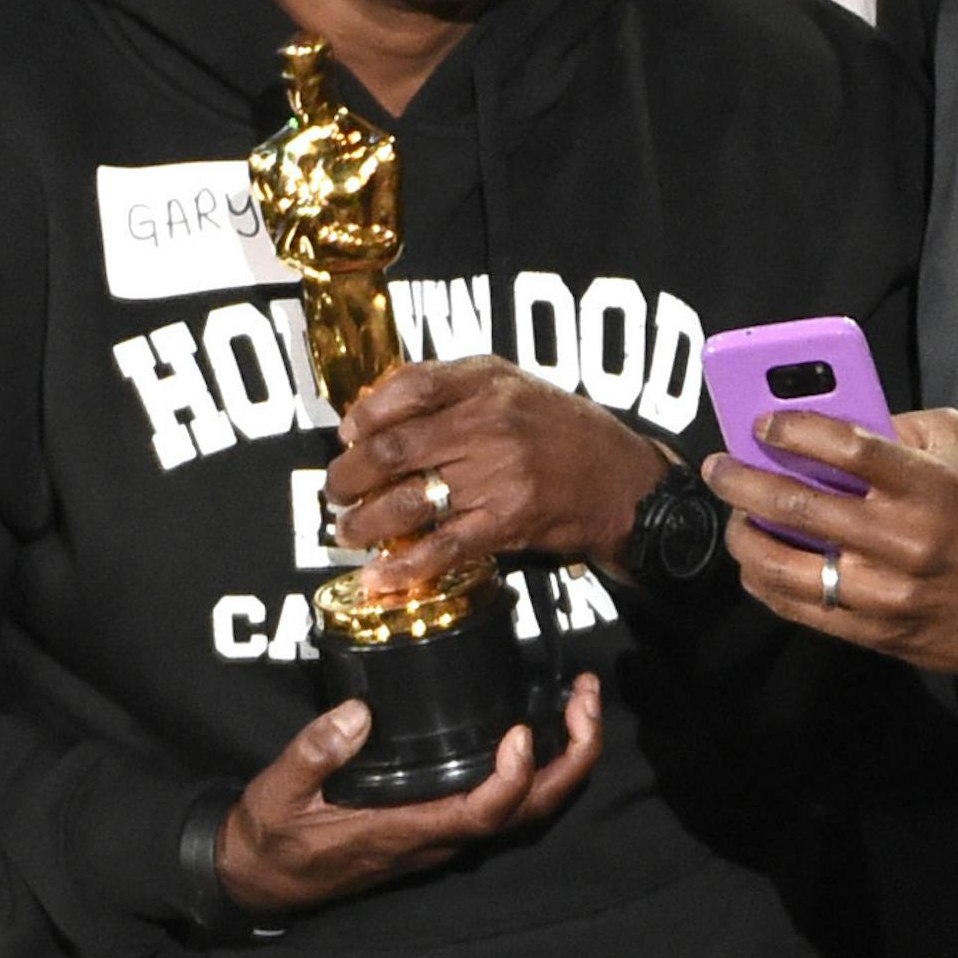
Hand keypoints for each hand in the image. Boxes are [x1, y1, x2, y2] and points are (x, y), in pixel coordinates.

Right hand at [217, 674, 601, 912]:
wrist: (260, 877)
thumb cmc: (272, 836)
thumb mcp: (277, 793)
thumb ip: (314, 752)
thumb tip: (358, 710)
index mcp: (405, 831)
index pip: (482, 816)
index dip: (513, 779)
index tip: (520, 731)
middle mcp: (438, 837)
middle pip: (528, 813)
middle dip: (571, 759)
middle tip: (586, 696)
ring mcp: (444, 831)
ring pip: (527, 809)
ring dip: (565, 757)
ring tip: (580, 697)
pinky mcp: (440, 818)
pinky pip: (507, 800)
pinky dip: (540, 762)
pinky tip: (542, 719)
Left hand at [325, 356, 668, 592]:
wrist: (621, 478)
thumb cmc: (560, 429)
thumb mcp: (511, 385)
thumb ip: (449, 388)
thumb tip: (374, 407)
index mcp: (487, 381)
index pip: (409, 387)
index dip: (365, 414)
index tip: (347, 435)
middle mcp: (489, 423)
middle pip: (394, 449)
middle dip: (350, 476)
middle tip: (336, 491)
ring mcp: (498, 475)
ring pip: (410, 501)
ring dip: (365, 522)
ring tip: (349, 530)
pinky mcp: (508, 521)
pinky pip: (444, 546)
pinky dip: (405, 566)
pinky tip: (379, 576)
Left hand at [703, 406, 957, 673]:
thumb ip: (898, 428)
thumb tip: (831, 421)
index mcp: (927, 485)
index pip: (846, 447)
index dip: (792, 430)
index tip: (760, 424)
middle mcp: (902, 539)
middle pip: (799, 505)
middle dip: (744, 482)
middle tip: (719, 467)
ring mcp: (885, 592)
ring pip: (787, 566)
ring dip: (745, 538)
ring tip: (734, 519)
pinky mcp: (877, 633)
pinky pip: (802, 609)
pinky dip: (767, 583)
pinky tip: (756, 564)